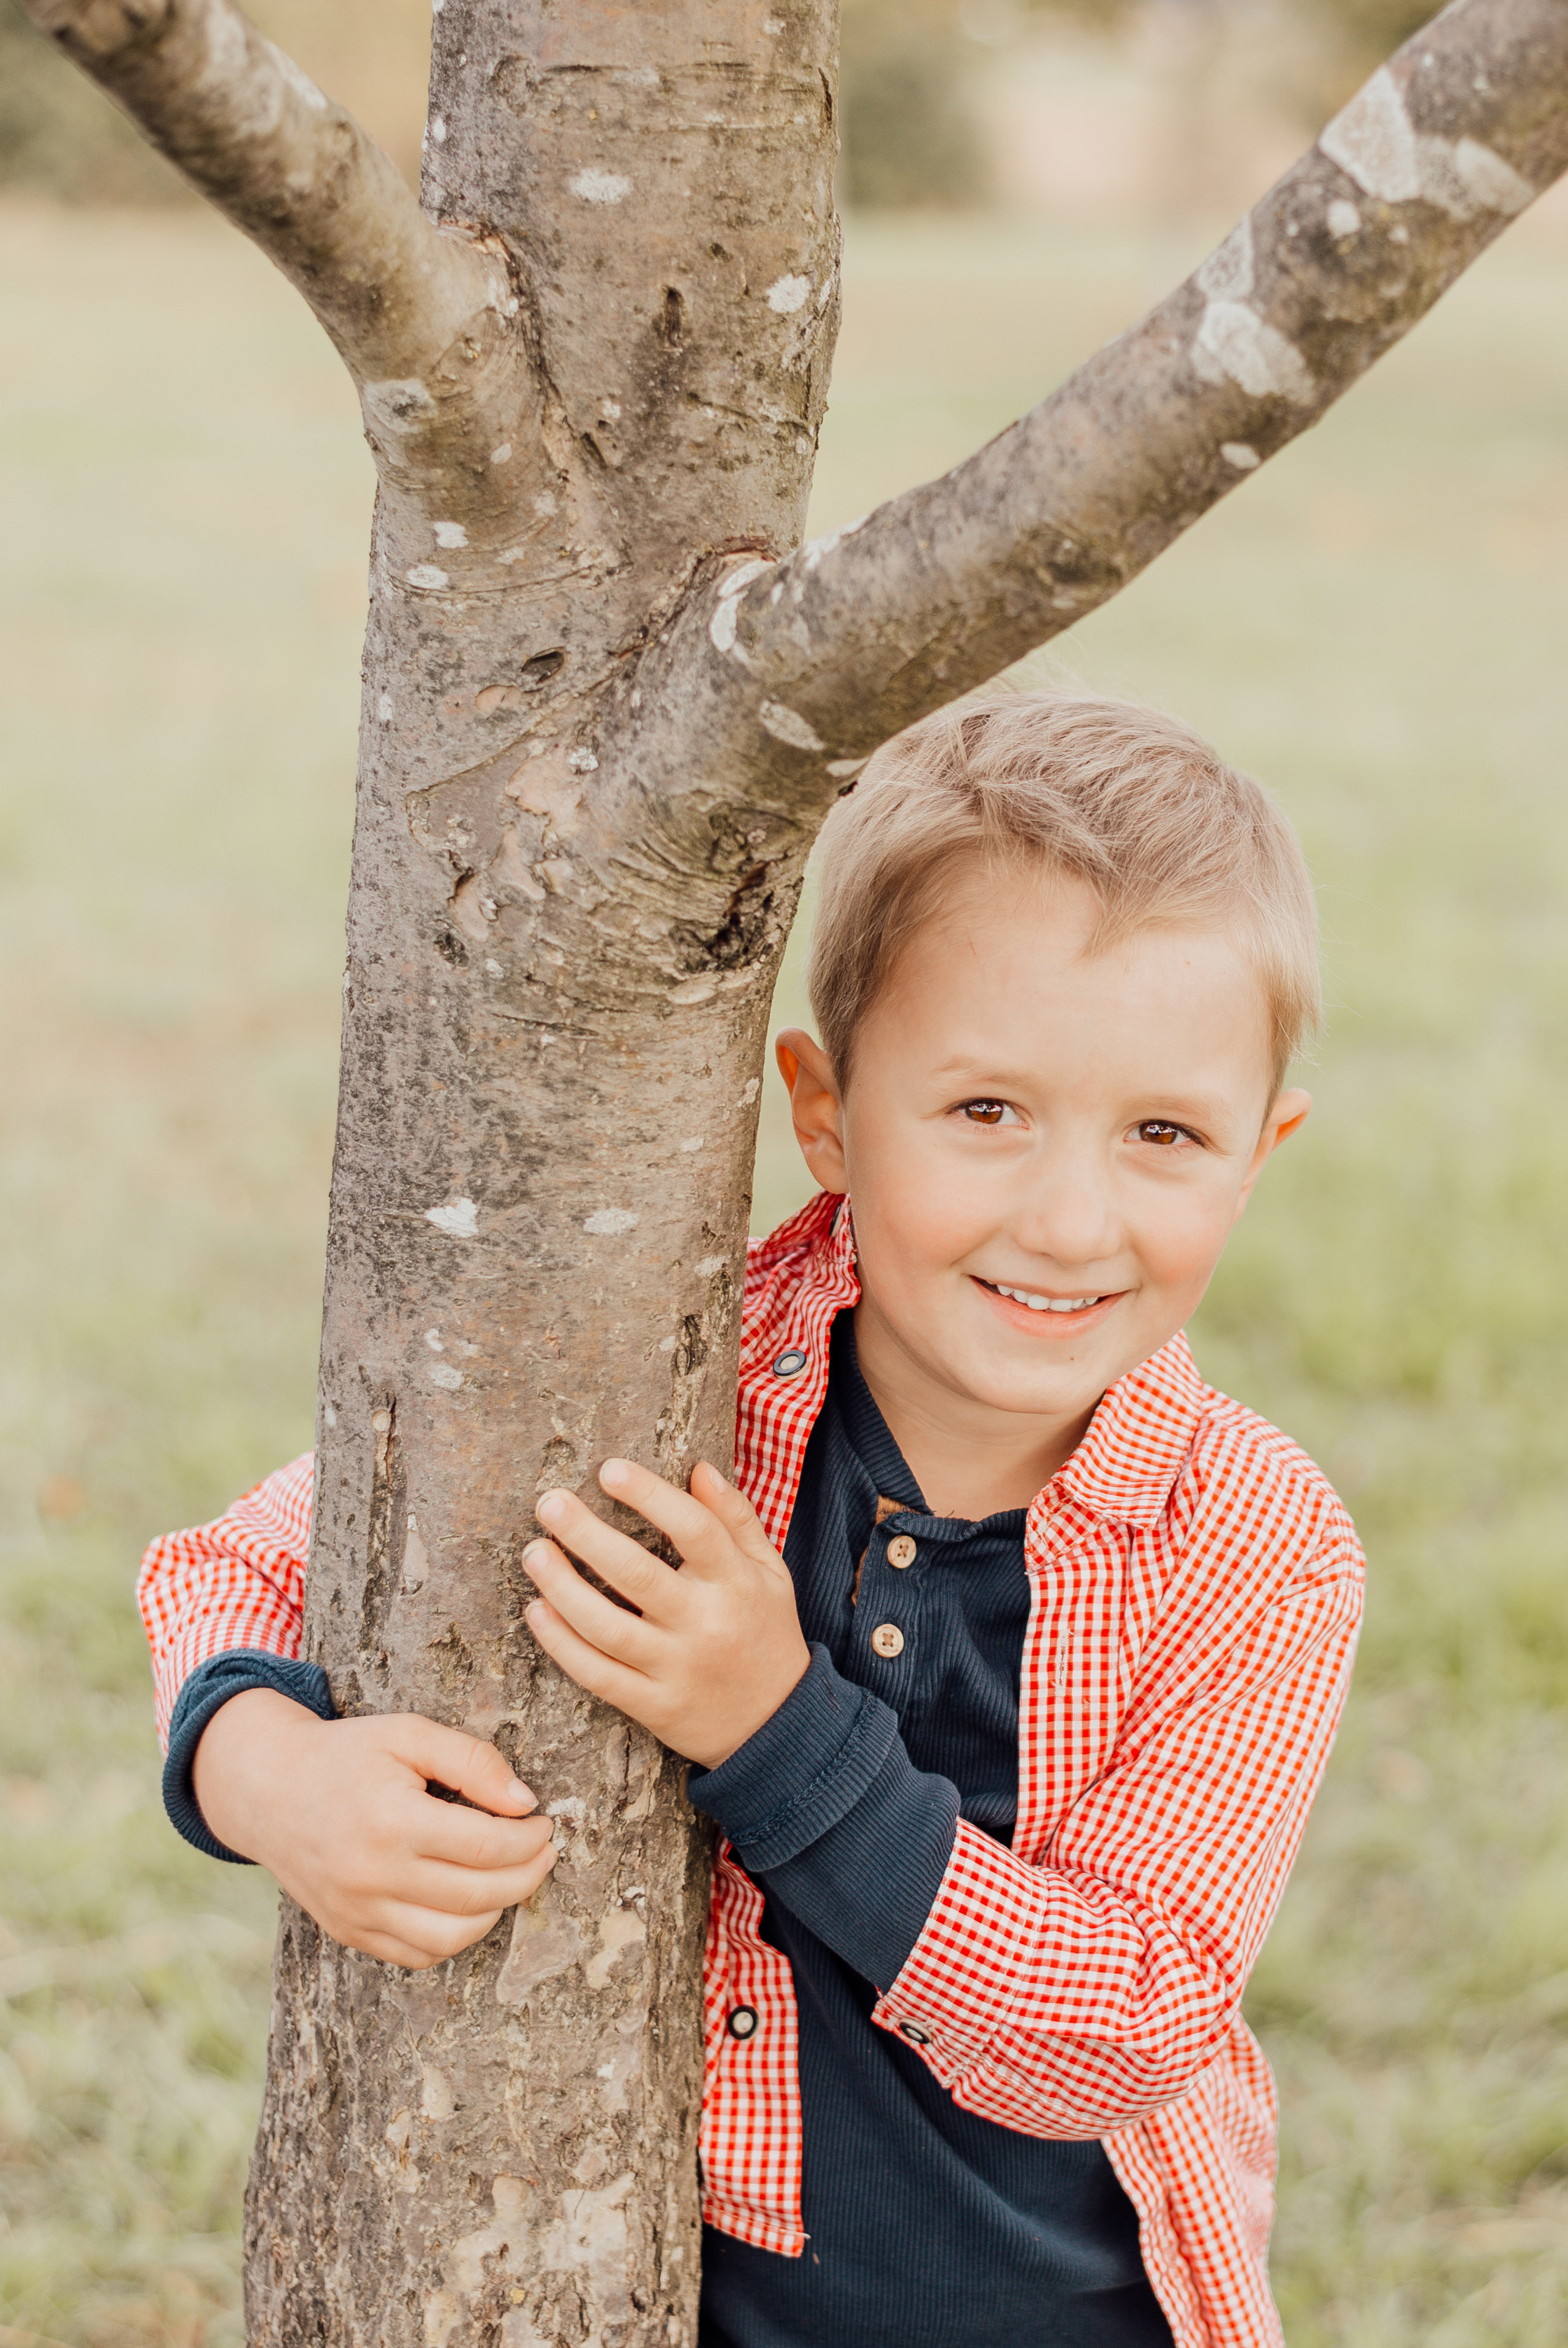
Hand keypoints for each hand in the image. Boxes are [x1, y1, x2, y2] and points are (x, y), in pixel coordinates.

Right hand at [191, 1689, 558, 1969]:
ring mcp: (358, 1913)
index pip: (487, 1847)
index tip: (545, 1823)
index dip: (530, 1839)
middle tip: (543, 1851)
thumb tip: (526, 1802)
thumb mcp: (409, 1735)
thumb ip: (472, 1761)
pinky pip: (419, 1955)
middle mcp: (373, 1876)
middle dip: (527, 1875)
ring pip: (454, 1937)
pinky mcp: (349, 1933)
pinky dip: (455, 1935)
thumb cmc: (346, 1756)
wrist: (267, 1791)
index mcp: (391, 1821)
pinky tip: (469, 1901)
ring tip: (509, 1876)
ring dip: (497, 1909)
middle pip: (479, 1895)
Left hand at [525, 1458, 809, 1769]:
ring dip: (561, 1587)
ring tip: (534, 1552)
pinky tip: (536, 1611)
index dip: (649, 1495)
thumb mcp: (769, 1571)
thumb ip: (737, 1518)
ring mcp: (676, 1668)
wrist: (777, 1724)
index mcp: (736, 1583)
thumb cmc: (765, 1631)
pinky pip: (597, 1674)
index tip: (608, 1469)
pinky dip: (561, 1644)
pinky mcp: (653, 1706)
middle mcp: (705, 1624)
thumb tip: (700, 1468)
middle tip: (549, 1502)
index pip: (693, 1529)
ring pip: (607, 1627)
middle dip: (586, 1534)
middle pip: (637, 1573)